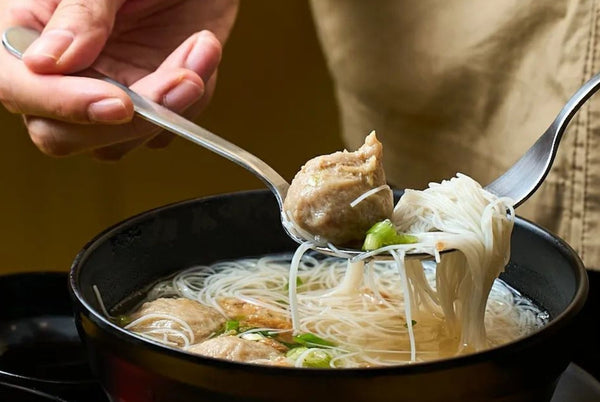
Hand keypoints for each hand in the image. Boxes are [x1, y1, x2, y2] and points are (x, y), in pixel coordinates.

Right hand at [0, 0, 237, 159]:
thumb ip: (80, 14)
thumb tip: (46, 64)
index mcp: (29, 30)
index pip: (18, 87)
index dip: (63, 104)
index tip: (119, 103)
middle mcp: (62, 74)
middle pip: (61, 136)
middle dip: (128, 121)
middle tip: (183, 80)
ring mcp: (103, 95)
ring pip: (116, 144)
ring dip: (170, 107)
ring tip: (201, 47)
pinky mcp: (145, 110)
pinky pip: (161, 133)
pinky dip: (190, 102)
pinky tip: (202, 53)